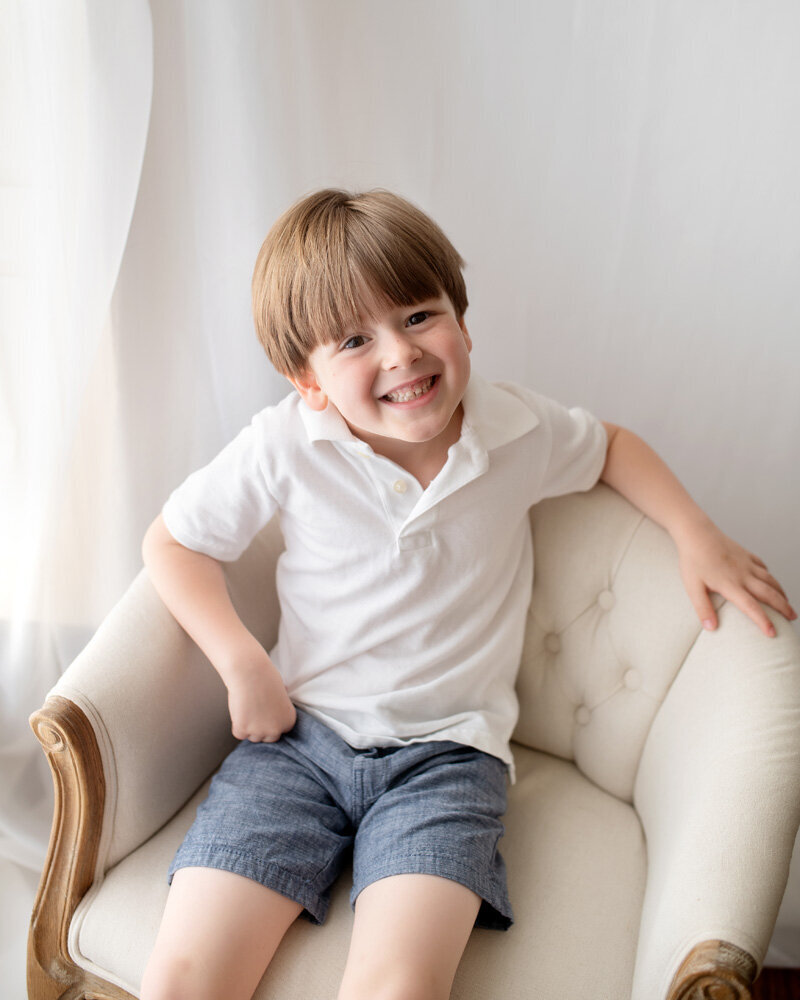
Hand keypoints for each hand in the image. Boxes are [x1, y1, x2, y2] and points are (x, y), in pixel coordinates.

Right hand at [222, 644, 296, 741]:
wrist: (251, 672)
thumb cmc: (265, 678)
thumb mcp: (282, 693)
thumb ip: (280, 705)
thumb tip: (282, 697)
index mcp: (289, 721)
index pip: (278, 731)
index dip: (269, 721)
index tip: (264, 711)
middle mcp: (277, 730)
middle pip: (266, 738)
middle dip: (259, 727)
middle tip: (254, 710)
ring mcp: (259, 732)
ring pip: (252, 736)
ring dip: (248, 726)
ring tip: (247, 707)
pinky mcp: (243, 730)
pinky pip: (238, 733)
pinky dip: (236, 723)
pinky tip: (240, 709)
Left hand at [675, 517, 796, 636]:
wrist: (696, 532)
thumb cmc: (692, 560)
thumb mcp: (693, 587)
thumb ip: (703, 608)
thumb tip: (711, 628)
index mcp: (730, 584)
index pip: (751, 607)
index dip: (763, 621)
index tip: (773, 633)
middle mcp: (743, 574)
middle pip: (769, 594)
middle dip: (783, 607)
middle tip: (793, 618)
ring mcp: (746, 563)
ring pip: (770, 580)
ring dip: (781, 592)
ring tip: (787, 603)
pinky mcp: (746, 554)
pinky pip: (763, 566)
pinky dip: (770, 576)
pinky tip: (772, 582)